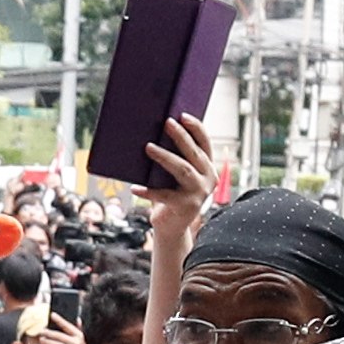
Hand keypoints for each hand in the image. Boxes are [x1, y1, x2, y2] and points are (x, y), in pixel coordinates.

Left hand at [137, 114, 216, 236]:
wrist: (171, 228)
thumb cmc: (169, 195)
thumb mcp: (174, 176)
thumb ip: (173, 159)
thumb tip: (152, 133)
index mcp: (208, 168)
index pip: (205, 143)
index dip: (196, 128)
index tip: (182, 115)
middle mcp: (208, 179)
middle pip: (194, 153)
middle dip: (180, 136)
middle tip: (166, 123)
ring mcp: (199, 194)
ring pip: (183, 170)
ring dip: (165, 157)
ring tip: (148, 147)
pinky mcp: (186, 207)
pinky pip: (164, 196)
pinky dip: (148, 191)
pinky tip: (135, 188)